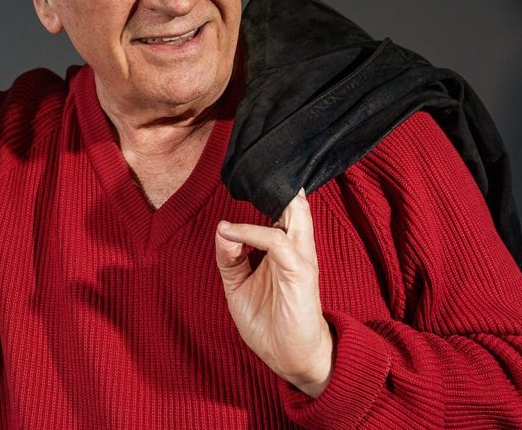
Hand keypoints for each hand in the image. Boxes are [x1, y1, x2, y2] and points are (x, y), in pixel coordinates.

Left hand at [215, 188, 334, 397]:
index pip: (280, 208)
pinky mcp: (300, 273)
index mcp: (283, 247)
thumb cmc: (269, 321)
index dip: (267, 189)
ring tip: (248, 183)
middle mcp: (294, 248)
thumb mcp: (238, 286)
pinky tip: (230, 232)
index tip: (245, 172)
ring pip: (294, 214)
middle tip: (255, 162)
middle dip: (277, 181)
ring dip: (272, 196)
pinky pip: (277, 242)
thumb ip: (229, 257)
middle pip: (293, 203)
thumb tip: (221, 228)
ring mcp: (299, 259)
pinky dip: (252, 232)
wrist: (291, 359)